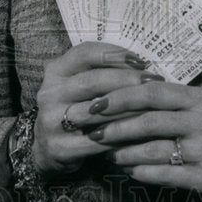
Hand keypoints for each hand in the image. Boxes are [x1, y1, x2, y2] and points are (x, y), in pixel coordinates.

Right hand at [32, 41, 161, 175]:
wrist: (46, 148)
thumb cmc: (75, 109)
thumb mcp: (78, 85)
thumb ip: (101, 72)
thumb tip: (142, 64)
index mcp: (56, 71)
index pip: (85, 53)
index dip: (115, 54)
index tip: (141, 61)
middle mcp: (50, 93)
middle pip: (93, 80)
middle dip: (128, 80)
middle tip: (154, 83)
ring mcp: (51, 121)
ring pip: (96, 112)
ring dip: (128, 110)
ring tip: (152, 108)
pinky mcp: (58, 147)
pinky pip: (96, 142)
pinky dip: (120, 137)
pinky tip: (140, 135)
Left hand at [83, 79, 201, 201]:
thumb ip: (173, 101)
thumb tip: (126, 94)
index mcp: (200, 98)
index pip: (152, 91)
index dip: (120, 96)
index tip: (95, 102)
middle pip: (148, 119)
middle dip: (114, 125)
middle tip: (90, 129)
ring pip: (153, 149)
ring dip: (124, 152)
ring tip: (107, 153)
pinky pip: (164, 174)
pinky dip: (142, 172)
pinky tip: (129, 170)